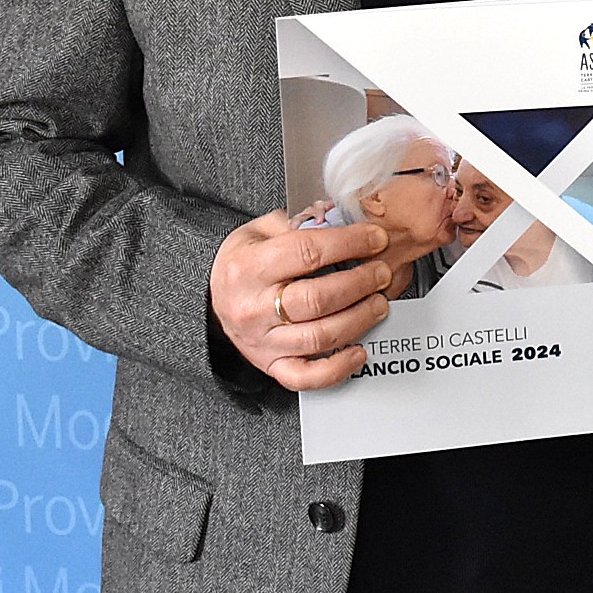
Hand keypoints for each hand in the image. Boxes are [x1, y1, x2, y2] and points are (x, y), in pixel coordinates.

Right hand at [210, 204, 395, 390]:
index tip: (375, 238)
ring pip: (320, 337)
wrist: (210, 298)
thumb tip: (339, 217)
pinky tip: (359, 350)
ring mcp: (263, 341)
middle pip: (319, 298)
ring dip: (360, 319)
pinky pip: (308, 376)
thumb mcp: (260, 231)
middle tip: (382, 272)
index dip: (349, 243)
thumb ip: (299, 222)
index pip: (307, 252)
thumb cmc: (242, 263)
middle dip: (360, 283)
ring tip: (379, 302)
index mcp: (249, 268)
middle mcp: (254, 308)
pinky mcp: (272, 365)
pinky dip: (338, 368)